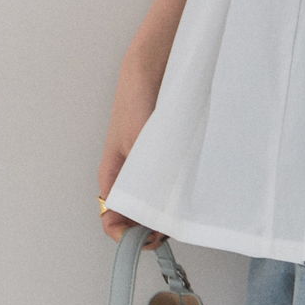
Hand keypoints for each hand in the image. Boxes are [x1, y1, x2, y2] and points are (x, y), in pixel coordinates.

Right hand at [98, 54, 167, 250]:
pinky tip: (191, 188)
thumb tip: (141, 215)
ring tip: (184, 209)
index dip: (130, 238)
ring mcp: (145, 164)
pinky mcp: (162, 153)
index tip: (153, 238)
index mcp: (112, 176)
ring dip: (166, 209)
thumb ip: (138, 177)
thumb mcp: (136, 142)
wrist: (151, 67)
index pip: (113, 222)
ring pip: (152, 201)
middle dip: (153, 227)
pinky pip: (167, 181)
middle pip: (135, 216)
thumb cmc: (136, 99)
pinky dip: (177, 190)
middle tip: (175, 226)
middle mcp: (127, 175)